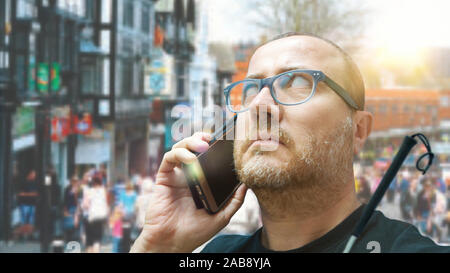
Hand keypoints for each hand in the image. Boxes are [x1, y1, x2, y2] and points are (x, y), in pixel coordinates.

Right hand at [131, 132, 247, 252]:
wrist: (172, 243)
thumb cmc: (195, 232)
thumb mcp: (221, 217)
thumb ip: (234, 201)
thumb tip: (247, 183)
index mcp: (203, 181)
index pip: (209, 157)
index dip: (215, 146)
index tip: (226, 140)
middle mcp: (189, 175)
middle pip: (193, 147)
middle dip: (202, 137)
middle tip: (212, 137)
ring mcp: (176, 175)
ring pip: (180, 148)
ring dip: (191, 142)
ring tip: (203, 145)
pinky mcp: (164, 178)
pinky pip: (169, 159)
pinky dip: (179, 154)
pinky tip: (190, 159)